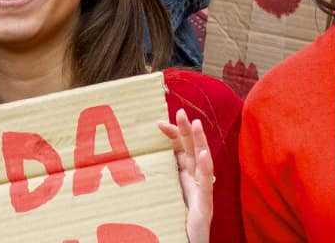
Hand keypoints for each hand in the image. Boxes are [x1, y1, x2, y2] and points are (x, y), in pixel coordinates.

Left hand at [159, 108, 214, 242]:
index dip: (173, 136)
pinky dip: (206, 169)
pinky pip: (206, 185)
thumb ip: (152, 182)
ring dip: (200, 142)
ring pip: (203, 163)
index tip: (158, 123)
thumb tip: (127, 168)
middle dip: (187, 130)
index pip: (180, 151)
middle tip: (180, 111)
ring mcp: (202, 194)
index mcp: (184, 180)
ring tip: (196, 124)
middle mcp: (195, 183)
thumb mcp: (159, 198)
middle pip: (192, 151)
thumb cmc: (172, 223)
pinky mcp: (204, 207)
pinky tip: (203, 155)